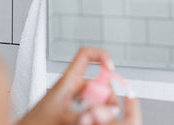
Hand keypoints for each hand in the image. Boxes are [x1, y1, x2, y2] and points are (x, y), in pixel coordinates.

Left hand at [17, 47, 140, 124]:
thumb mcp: (63, 119)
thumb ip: (88, 114)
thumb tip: (110, 109)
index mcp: (66, 81)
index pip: (86, 55)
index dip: (101, 56)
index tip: (111, 69)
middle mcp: (69, 88)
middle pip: (97, 81)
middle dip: (106, 93)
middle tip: (108, 109)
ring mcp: (69, 100)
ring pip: (94, 97)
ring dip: (100, 106)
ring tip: (96, 118)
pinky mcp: (68, 111)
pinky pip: (88, 107)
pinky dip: (92, 113)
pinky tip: (89, 121)